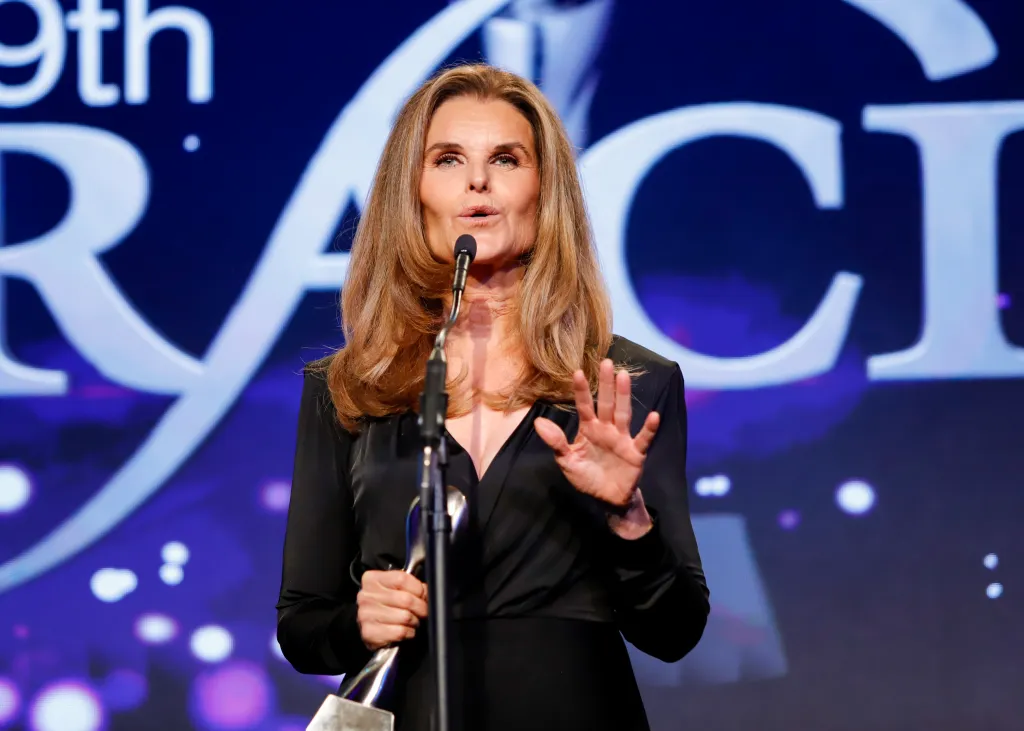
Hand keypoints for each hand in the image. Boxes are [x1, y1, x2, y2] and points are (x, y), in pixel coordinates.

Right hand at [356, 570, 428, 650]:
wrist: (371, 628)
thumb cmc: (386, 606)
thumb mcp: (395, 590)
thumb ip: (411, 586)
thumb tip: (428, 591)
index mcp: (372, 580)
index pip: (402, 579)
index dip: (418, 588)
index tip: (422, 595)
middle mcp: (366, 596)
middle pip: (406, 599)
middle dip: (421, 607)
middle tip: (422, 611)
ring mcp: (366, 615)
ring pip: (405, 617)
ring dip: (414, 621)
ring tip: (412, 621)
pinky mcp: (369, 632)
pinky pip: (400, 632)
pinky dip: (408, 633)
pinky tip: (405, 630)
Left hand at [534, 359, 659, 511]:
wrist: (607, 499)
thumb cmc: (587, 477)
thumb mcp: (567, 461)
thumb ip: (556, 442)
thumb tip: (539, 422)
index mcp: (589, 429)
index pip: (584, 406)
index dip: (581, 390)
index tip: (576, 372)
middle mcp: (606, 429)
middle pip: (606, 403)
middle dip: (605, 384)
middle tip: (606, 362)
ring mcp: (622, 438)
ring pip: (623, 414)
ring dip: (623, 396)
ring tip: (623, 376)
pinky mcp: (635, 452)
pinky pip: (643, 438)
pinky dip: (649, 428)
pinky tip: (654, 416)